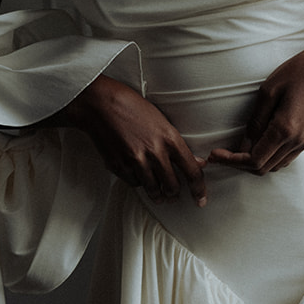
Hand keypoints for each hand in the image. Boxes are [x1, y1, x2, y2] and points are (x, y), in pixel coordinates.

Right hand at [59, 76, 207, 205]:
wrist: (102, 105)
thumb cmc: (133, 108)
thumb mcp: (161, 122)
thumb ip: (178, 145)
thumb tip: (196, 162)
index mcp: (170, 139)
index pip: (192, 171)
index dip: (199, 189)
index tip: (200, 199)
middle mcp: (155, 152)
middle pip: (173, 186)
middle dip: (175, 194)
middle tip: (174, 196)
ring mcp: (136, 160)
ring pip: (153, 189)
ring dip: (158, 195)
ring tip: (160, 196)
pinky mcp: (119, 166)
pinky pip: (135, 183)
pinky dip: (138, 183)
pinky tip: (139, 177)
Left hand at [208, 44, 303, 174]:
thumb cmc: (297, 72)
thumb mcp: (268, 91)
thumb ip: (255, 122)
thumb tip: (243, 145)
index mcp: (285, 129)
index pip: (254, 159)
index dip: (231, 161)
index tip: (214, 155)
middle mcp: (297, 141)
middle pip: (263, 168)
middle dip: (240, 164)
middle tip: (221, 154)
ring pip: (275, 166)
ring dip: (255, 163)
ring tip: (238, 150)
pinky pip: (286, 158)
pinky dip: (269, 157)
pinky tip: (258, 145)